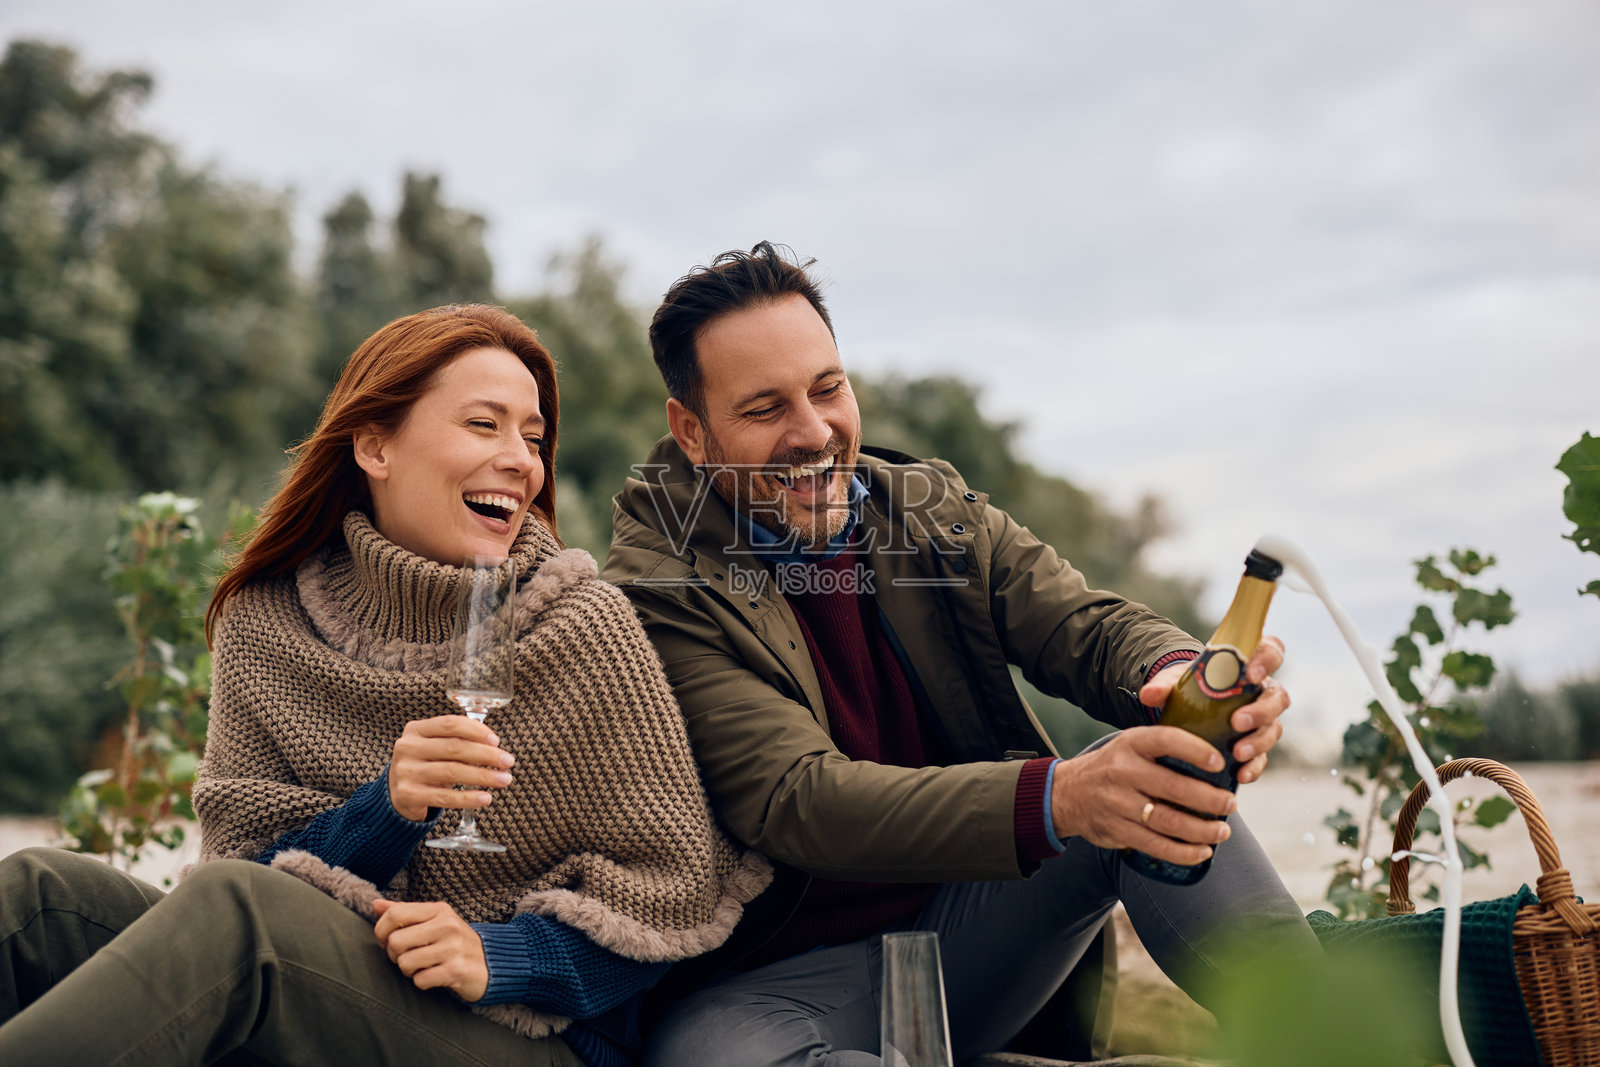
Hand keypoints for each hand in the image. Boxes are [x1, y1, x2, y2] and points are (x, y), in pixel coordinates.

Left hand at [372, 898, 488, 1001]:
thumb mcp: (435, 921)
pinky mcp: (456, 970)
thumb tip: (376, 905)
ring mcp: (453, 948)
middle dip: (395, 955)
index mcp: (439, 910)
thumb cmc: (455, 942)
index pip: (395, 914)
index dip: (381, 931)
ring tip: (423, 966)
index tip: (386, 940)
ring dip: (409, 971)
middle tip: (408, 956)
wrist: (491, 964)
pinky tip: (434, 976)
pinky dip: (422, 982)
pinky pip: (420, 980)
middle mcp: (447, 925)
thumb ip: (405, 912)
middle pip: (395, 941)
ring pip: (405, 963)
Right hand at [389, 715, 514, 821]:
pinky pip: (444, 797)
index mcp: (416, 730)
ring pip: (452, 772)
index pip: (450, 724)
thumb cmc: (425, 766)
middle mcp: (408, 748)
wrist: (396, 795)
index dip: (476, 731)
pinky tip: (485, 798)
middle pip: (454, 748)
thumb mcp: (435, 747)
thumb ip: (458, 740)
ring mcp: (406, 771)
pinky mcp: (408, 795)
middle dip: (486, 755)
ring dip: (483, 776)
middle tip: (508, 762)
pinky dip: (468, 798)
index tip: (496, 741)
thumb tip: (494, 745)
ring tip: (504, 780)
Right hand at [1050, 726, 1234, 865]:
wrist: (1065, 793)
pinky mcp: (1116, 830)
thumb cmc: (1113, 767)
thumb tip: (1216, 759)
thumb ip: (1163, 748)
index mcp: (1131, 744)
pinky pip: (1155, 845)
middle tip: (1230, 804)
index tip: (1219, 762)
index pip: (1166, 740)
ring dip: (1201, 830)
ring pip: (1167, 821)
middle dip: (1209, 799)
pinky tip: (1202, 851)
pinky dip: (1183, 852)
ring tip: (1222, 831)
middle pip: (1173, 787)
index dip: (1195, 750)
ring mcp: (1117, 803)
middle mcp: (1122, 771)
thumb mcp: (1130, 745)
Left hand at [1137, 635, 1291, 784]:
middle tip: (1237, 722)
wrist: (1187, 709)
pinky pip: (1264, 757)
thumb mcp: (1174, 682)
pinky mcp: (1257, 745)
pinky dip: (1254, 767)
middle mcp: (1262, 692)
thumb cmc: (1189, 687)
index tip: (1251, 673)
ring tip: (1238, 753)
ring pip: (1274, 728)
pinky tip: (1240, 775)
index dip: (1267, 659)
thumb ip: (1163, 685)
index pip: (1271, 651)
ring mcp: (1264, 720)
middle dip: (1261, 710)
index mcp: (1247, 666)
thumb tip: (1148, 694)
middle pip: (1277, 697)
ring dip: (1258, 742)